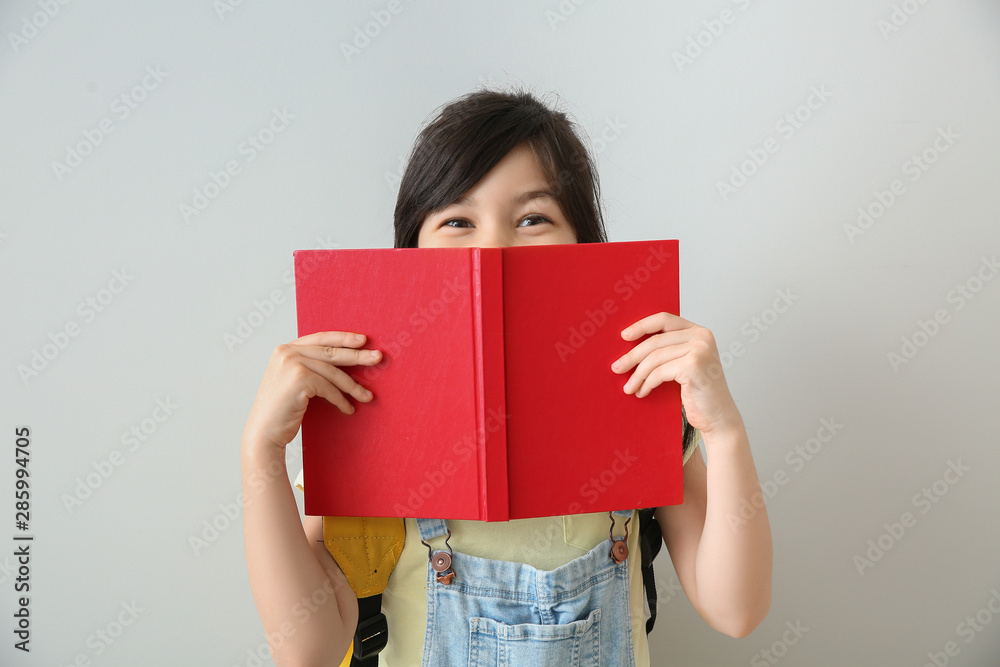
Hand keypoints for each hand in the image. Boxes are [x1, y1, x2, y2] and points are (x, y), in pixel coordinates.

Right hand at [242, 331, 382, 453]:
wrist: (263, 433)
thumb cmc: (281, 410)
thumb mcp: (293, 381)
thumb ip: (310, 366)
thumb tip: (344, 359)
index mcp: (285, 349)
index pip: (320, 338)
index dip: (343, 338)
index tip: (363, 341)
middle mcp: (287, 352)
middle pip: (331, 352)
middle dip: (357, 355)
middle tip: (378, 357)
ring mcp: (292, 363)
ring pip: (333, 372)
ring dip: (353, 386)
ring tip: (368, 396)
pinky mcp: (299, 378)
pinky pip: (329, 388)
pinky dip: (341, 399)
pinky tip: (348, 408)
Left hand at [610, 312, 741, 436]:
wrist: (719, 417)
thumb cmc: (699, 392)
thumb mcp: (684, 363)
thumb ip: (668, 349)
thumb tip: (631, 344)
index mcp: (699, 331)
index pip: (664, 319)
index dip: (641, 326)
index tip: (624, 336)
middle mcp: (702, 337)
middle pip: (655, 341)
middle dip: (632, 356)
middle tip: (616, 368)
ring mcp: (699, 350)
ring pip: (654, 358)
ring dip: (637, 375)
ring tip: (629, 387)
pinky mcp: (693, 366)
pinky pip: (659, 372)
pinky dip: (646, 384)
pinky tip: (642, 392)